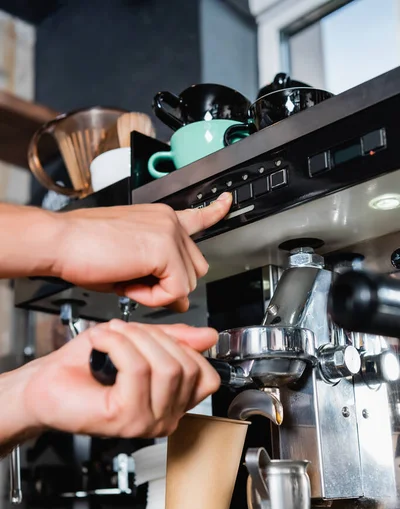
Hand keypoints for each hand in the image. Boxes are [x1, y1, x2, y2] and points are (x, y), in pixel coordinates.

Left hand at [14, 321, 219, 439]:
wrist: (45, 384)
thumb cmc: (83, 366)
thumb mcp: (138, 341)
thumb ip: (174, 339)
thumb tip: (208, 336)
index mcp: (172, 403)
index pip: (206, 376)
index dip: (182, 345)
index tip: (152, 334)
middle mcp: (164, 418)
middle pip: (185, 367)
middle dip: (153, 336)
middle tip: (124, 331)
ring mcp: (146, 422)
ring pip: (164, 367)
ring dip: (133, 339)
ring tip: (110, 336)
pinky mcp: (125, 418)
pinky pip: (137, 369)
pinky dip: (117, 345)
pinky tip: (101, 343)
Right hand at [53, 192, 231, 310]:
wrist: (59, 242)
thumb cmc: (83, 250)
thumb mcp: (130, 264)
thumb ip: (160, 277)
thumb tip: (182, 301)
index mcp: (160, 218)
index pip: (198, 215)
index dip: (215, 211)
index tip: (227, 201)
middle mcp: (168, 221)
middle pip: (195, 268)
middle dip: (171, 284)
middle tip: (136, 283)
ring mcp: (169, 233)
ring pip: (187, 283)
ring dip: (158, 292)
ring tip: (126, 280)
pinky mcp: (165, 249)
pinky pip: (175, 291)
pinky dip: (153, 298)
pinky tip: (130, 284)